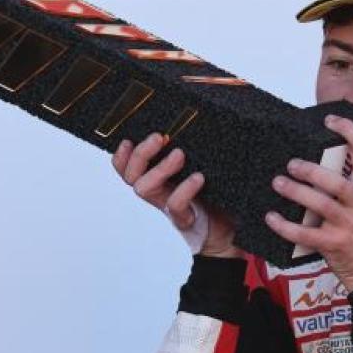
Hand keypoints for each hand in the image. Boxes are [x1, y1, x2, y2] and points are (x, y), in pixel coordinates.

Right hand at [112, 132, 241, 257]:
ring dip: (159, 169)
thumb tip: (195, 120)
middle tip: (159, 137)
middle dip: (140, 154)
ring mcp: (169, 207)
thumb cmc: (216, 199)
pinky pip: (175, 205)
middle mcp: (158, 193)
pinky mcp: (184, 220)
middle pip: (131, 175)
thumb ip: (195, 153)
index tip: (128, 139)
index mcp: (159, 179)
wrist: (230, 231)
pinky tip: (199, 178)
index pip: (127, 168)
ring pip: (144, 188)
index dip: (122, 156)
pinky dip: (184, 189)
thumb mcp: (203, 170)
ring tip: (180, 154)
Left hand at [265, 115, 352, 292]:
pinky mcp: (332, 244)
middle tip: (291, 163)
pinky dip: (286, 227)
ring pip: (319, 205)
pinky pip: (305, 235)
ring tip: (278, 183)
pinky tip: (272, 218)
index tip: (331, 120)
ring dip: (295, 193)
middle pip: (335, 181)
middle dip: (311, 170)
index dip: (349, 131)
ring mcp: (346, 225)